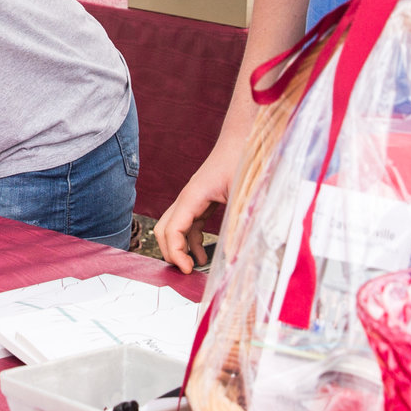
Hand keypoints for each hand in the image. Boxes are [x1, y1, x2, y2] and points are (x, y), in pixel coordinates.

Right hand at [154, 141, 239, 272]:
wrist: (247, 138)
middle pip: (164, 229)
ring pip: (174, 228)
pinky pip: (188, 226)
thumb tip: (237, 259)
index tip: (187, 270)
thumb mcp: (246, 196)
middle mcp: (188, 198)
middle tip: (186, 272)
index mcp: (193, 196)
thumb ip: (241, 226)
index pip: (172, 229)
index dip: (175, 253)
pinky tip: (202, 256)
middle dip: (170, 253)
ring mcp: (193, 199)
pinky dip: (190, 242)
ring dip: (179, 249)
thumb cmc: (245, 160)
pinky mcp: (202, 201)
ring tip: (194, 269)